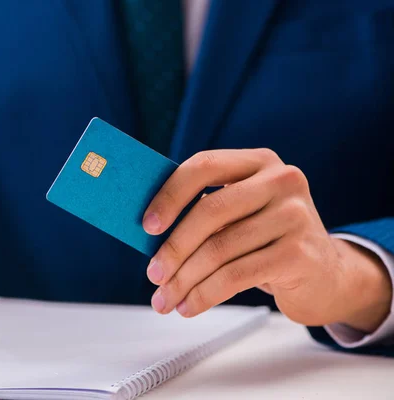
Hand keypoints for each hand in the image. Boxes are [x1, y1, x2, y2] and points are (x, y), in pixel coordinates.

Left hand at [143, 149, 391, 331]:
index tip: (146, 226)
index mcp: (259, 162)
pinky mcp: (299, 254)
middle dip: (173, 247)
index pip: (204, 165)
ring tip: (165, 299)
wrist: (325, 275)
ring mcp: (295, 216)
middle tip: (153, 275)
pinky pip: (236, 276)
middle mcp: (281, 181)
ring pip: (219, 249)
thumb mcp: (241, 214)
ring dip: (183, 280)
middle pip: (210, 210)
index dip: (170, 194)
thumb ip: (205, 212)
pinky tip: (189, 306)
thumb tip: (149, 233)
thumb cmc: (267, 241)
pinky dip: (204, 295)